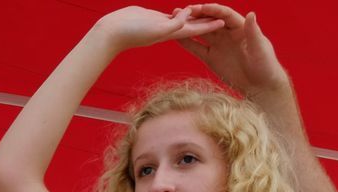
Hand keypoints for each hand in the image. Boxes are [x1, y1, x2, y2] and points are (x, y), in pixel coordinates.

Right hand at [92, 6, 223, 53]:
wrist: (111, 34)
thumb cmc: (131, 33)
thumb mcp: (157, 28)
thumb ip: (175, 23)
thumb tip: (188, 13)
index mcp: (171, 33)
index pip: (196, 29)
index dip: (211, 25)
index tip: (226, 21)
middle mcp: (168, 30)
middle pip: (193, 25)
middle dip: (207, 22)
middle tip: (222, 17)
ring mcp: (161, 25)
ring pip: (183, 21)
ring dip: (195, 18)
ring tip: (206, 13)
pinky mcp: (153, 19)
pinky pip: (171, 17)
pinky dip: (180, 14)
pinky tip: (184, 11)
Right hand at [177, 6, 287, 96]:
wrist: (259, 86)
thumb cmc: (265, 66)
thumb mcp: (260, 48)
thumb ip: (253, 31)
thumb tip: (250, 14)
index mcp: (240, 28)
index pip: (224, 14)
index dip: (211, 10)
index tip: (198, 7)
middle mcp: (227, 34)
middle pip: (209, 21)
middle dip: (195, 15)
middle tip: (180, 11)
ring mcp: (218, 45)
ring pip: (200, 33)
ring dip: (188, 27)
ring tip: (173, 21)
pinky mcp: (211, 58)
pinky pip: (196, 48)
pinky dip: (186, 43)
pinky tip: (175, 38)